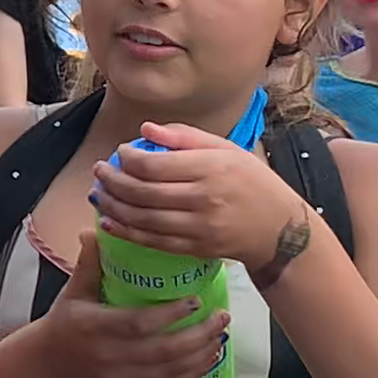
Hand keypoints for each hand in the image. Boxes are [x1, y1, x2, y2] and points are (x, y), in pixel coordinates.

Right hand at [24, 238, 234, 377]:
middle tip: (221, 316)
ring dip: (201, 354)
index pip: (138, 323)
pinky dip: (193, 373)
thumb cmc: (64, 323)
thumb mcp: (73, 291)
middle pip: (163, 350)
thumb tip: (96, 230)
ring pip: (170, 369)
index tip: (195, 300)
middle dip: (198, 335)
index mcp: (94, 326)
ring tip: (220, 334)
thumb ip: (89, 263)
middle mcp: (110, 353)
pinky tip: (210, 359)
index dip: (170, 315)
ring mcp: (122, 374)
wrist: (52, 364)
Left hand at [92, 122, 313, 275]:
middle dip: (112, 181)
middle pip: (143, 192)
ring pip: (142, 219)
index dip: (128, 158)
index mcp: (210, 168)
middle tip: (99, 171)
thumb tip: (146, 129)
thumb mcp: (226, 149)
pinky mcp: (194, 248)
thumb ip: (185, 137)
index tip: (120, 152)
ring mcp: (198, 227)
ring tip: (98, 194)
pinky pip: (152, 241)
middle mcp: (202, 198)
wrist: (279, 228)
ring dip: (112, 207)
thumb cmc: (252, 182)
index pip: (154, 164)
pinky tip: (109, 221)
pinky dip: (125, 231)